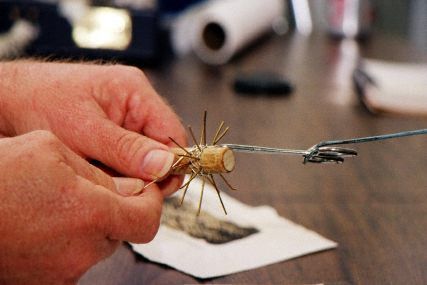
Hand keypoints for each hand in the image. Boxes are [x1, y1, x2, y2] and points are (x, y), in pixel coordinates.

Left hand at [0, 60, 186, 195]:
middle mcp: (135, 104)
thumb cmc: (37, 101)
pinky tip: (94, 169)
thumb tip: (166, 165)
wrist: (6, 101)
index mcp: (135, 92)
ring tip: (97, 173)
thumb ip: (125, 149)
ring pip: (143, 159)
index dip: (170, 164)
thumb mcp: (83, 129)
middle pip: (160, 148)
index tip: (155, 189)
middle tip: (119, 186)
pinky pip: (125, 161)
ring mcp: (123, 119)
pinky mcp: (112, 134)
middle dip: (143, 172)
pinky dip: (114, 172)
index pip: (172, 133)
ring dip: (126, 174)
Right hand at [0, 131, 162, 284]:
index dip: (151, 202)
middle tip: (94, 189)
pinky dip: (72, 239)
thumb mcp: (52, 150)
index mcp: (91, 214)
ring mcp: (63, 271)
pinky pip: (75, 257)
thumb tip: (131, 187)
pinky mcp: (46, 281)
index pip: (148, 219)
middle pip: (123, 231)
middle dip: (118, 209)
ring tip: (62, 202)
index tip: (143, 188)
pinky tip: (49, 220)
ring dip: (93, 224)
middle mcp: (82, 250)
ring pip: (99, 244)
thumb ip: (100, 173)